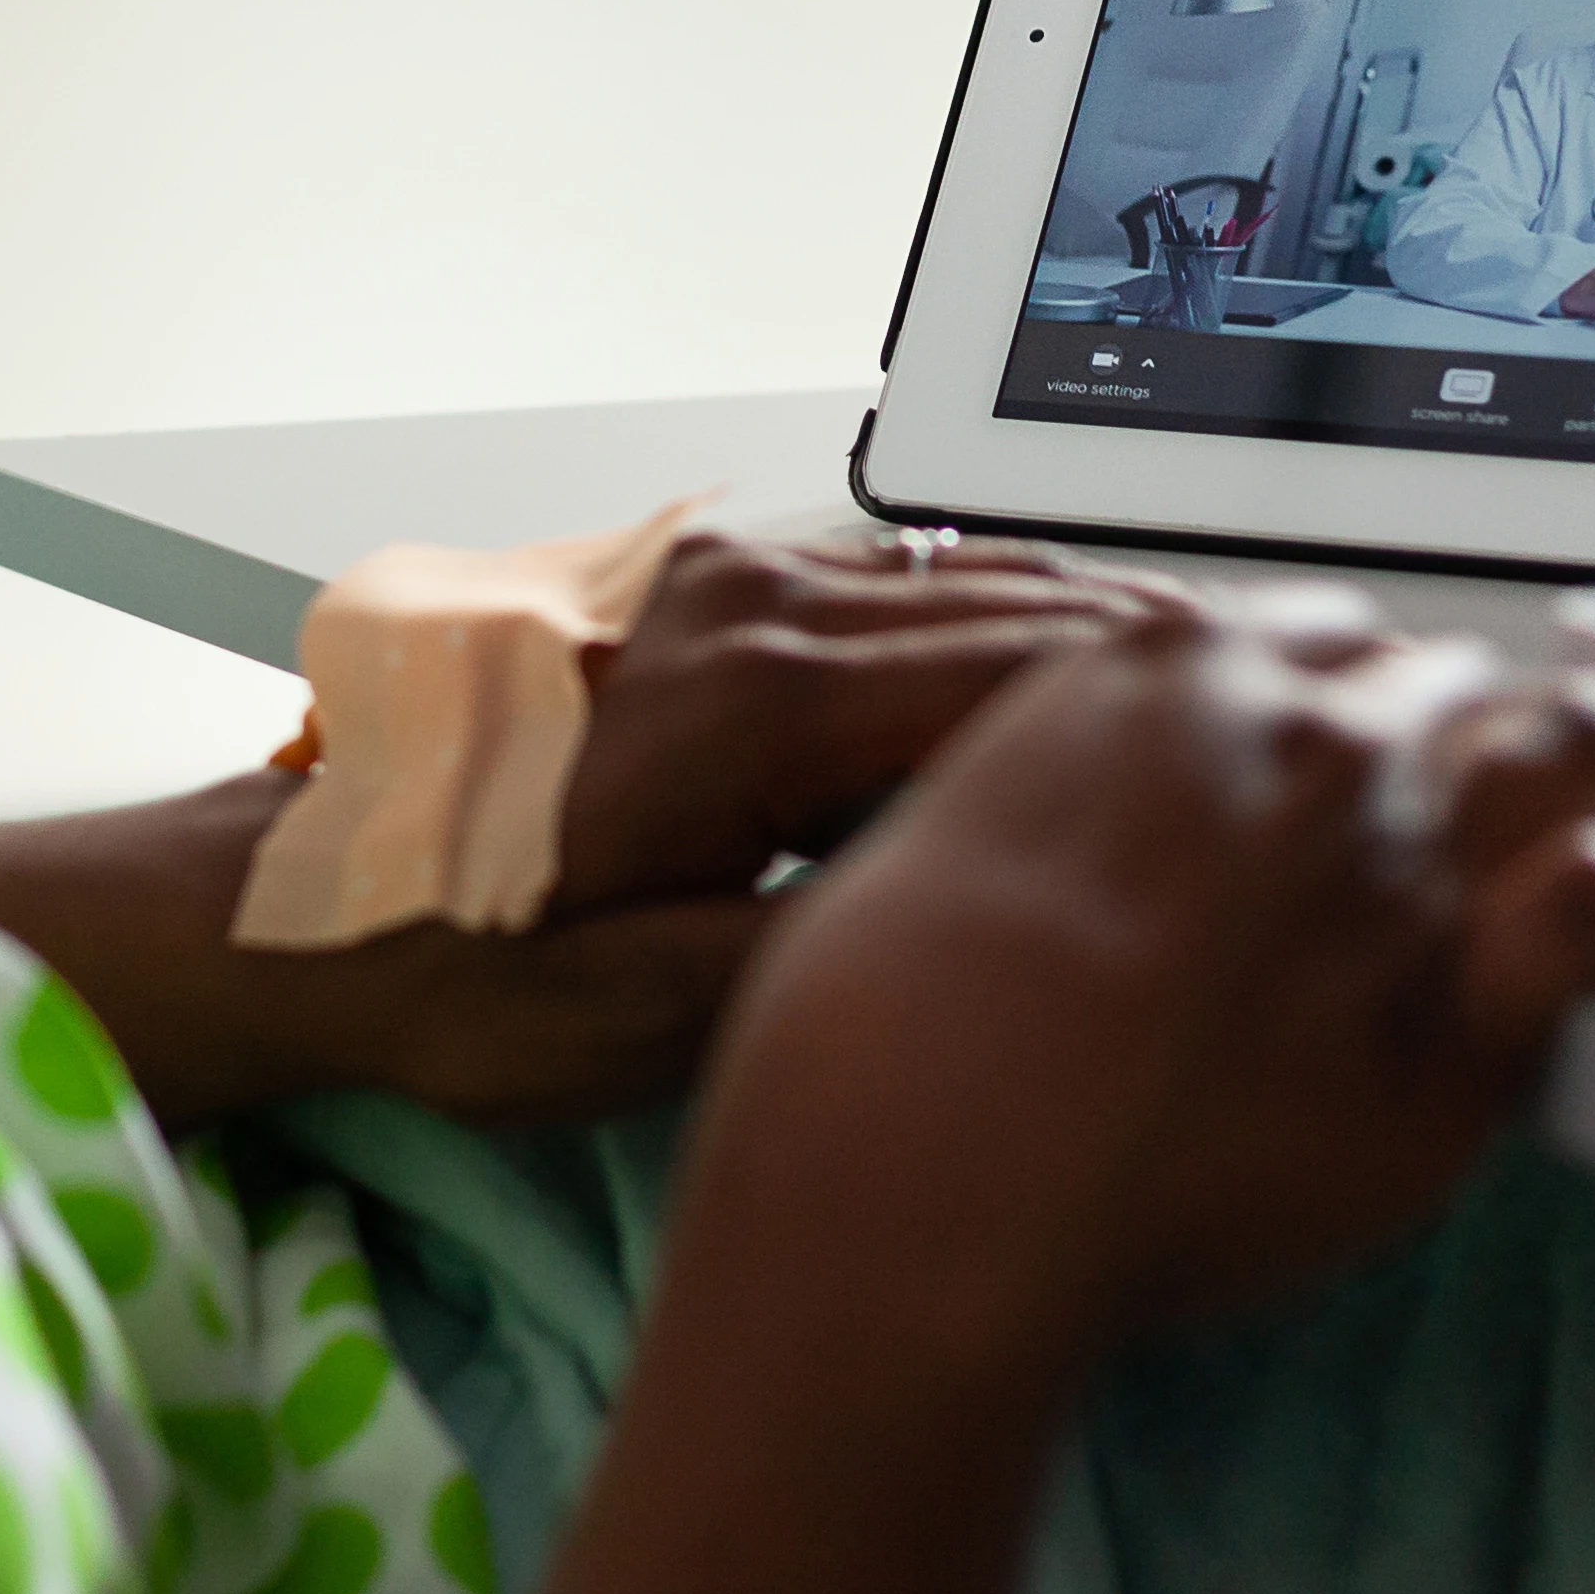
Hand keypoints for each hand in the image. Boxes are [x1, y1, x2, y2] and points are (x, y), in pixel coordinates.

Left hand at [255, 532, 1200, 1124]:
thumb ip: (839, 946)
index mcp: (761, 711)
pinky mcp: (681, 585)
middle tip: (1303, 706)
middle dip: (1164, 662)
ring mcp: (711, 581)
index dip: (1173, 718)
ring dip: (1077, 625)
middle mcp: (747, 610)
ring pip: (951, 575)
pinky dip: (979, 609)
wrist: (290, 902)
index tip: (1285, 746)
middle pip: (1012, 607)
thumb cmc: (453, 972)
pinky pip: (874, 575)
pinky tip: (1042, 659)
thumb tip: (997, 922)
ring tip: (1215, 679)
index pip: (1028, 680)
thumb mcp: (662, 1018)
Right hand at [702, 625, 1594, 1378]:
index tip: (1355, 732)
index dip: (1349, 688)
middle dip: (1474, 724)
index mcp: (1166, 671)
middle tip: (1491, 783)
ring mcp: (1402, 855)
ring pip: (1573, 747)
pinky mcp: (1465, 1002)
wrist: (932, 1166)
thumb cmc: (891, 1034)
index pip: (1320, 631)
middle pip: (1454, 680)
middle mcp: (1303, 732)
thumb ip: (1057, 797)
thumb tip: (1091, 830)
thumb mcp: (940, 831)